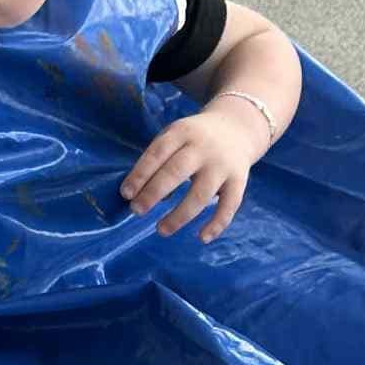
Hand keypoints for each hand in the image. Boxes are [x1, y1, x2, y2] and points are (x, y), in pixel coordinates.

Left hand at [120, 101, 263, 243]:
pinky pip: (229, 205)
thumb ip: (158, 161)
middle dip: (154, 193)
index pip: (157, 153)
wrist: (237, 126)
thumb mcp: (175, 137)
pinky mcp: (239, 180)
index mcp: (182, 133)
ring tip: (161, 230)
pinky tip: (202, 238)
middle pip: (176, 172)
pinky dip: (217, 224)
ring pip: (201, 194)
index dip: (140, 174)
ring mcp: (222, 165)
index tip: (126, 194)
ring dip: (179, 215)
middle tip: (137, 210)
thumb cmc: (194, 138)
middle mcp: (203, 148)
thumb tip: (139, 196)